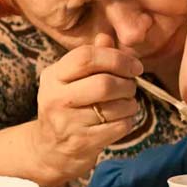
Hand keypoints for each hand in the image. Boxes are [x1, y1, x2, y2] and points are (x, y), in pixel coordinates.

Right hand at [31, 33, 144, 182]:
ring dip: (131, 104)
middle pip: (104, 84)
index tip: (135, 66)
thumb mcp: (72, 79)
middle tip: (131, 87)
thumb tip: (107, 37)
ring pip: (116, 107)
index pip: (86, 57)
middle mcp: (56, 98)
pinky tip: (122, 119)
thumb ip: (91, 58)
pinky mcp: (82, 143)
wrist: (51, 149)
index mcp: (53, 76)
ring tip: (126, 103)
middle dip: (127, 84)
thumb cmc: (69, 106)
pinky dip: (128, 120)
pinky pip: (119, 126)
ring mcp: (68, 123)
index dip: (117, 58)